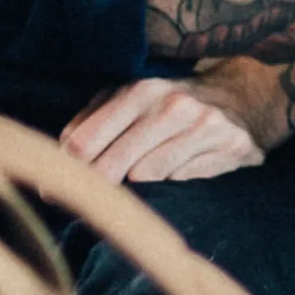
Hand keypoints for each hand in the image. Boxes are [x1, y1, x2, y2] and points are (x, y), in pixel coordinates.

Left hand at [60, 74, 264, 182]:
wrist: (244, 95)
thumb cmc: (173, 105)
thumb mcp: (131, 101)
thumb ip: (92, 122)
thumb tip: (59, 157)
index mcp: (139, 91)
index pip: (85, 141)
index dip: (64, 171)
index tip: (51, 192)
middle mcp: (172, 105)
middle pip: (112, 165)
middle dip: (94, 188)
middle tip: (84, 204)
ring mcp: (203, 125)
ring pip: (148, 175)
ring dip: (137, 186)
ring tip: (137, 183)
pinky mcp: (231, 145)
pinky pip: (185, 179)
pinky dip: (175, 183)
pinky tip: (178, 174)